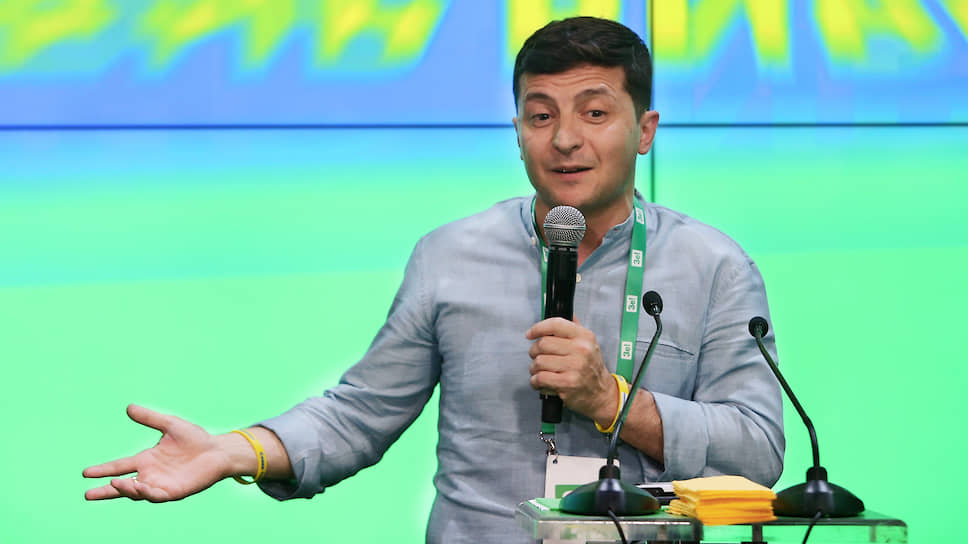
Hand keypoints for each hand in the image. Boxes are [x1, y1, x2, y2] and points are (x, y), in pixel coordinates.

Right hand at [83, 404, 232, 501]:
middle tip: (87, 494)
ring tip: (115, 483)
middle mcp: (150, 475)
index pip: (119, 466)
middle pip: (122, 486)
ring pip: (137, 492)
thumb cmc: (196, 439)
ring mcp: (161, 485)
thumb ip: (150, 418)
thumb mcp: (170, 425)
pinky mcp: (173, 492)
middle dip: (106, 491)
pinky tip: (138, 487)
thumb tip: (129, 407)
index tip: (85, 473)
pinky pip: (155, 496)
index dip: (103, 470)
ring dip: (125, 490)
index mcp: (147, 460)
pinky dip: (145, 493)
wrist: (218, 451)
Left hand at [525, 317, 616, 424]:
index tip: (530, 334)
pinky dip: (535, 381)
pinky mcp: (567, 384)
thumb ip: (573, 326)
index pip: (555, 324)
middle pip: (542, 344)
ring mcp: (574, 367)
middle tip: (537, 356)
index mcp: (584, 336)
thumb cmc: (591, 367)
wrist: (600, 392)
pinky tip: (541, 381)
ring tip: (540, 370)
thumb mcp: (588, 342)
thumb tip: (561, 308)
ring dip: (534, 368)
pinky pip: (540, 378)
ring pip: (539, 362)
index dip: (538, 328)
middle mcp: (580, 350)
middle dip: (534, 351)